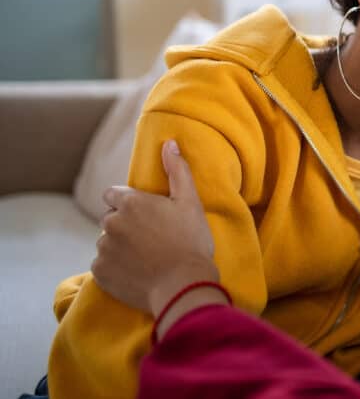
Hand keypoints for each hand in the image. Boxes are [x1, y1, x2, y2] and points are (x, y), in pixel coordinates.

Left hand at [92, 140, 219, 317]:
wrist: (183, 286)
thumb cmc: (191, 241)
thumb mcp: (190, 202)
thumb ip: (177, 170)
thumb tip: (169, 143)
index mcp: (131, 203)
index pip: (112, 194)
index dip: (129, 202)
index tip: (146, 215)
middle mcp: (111, 223)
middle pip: (110, 219)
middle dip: (125, 225)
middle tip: (152, 238)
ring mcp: (103, 249)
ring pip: (107, 242)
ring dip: (120, 246)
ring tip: (146, 257)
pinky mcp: (99, 273)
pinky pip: (103, 264)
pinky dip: (116, 267)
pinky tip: (138, 271)